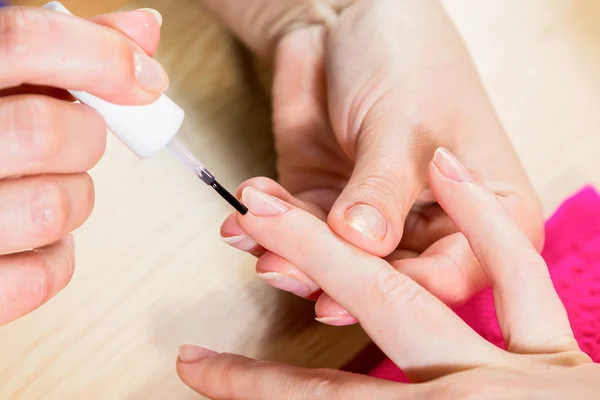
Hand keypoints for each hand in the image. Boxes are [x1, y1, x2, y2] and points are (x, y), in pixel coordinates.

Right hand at [0, 6, 166, 325]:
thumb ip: (58, 47)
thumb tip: (144, 31)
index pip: (20, 42)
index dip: (101, 56)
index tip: (146, 80)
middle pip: (48, 131)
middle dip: (87, 135)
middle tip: (73, 134)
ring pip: (56, 208)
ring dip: (75, 196)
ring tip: (44, 186)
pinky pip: (42, 275)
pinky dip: (57, 256)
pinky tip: (32, 237)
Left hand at [218, 0, 543, 322]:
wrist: (348, 17)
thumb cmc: (407, 56)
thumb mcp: (403, 122)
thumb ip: (383, 189)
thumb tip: (362, 244)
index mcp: (485, 211)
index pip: (455, 274)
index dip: (407, 289)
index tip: (357, 288)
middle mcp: (431, 224)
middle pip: (386, 277)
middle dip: (331, 276)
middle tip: (287, 265)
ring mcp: (374, 218)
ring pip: (334, 261)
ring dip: (290, 253)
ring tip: (257, 234)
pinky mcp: (325, 203)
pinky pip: (296, 230)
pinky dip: (267, 226)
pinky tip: (243, 216)